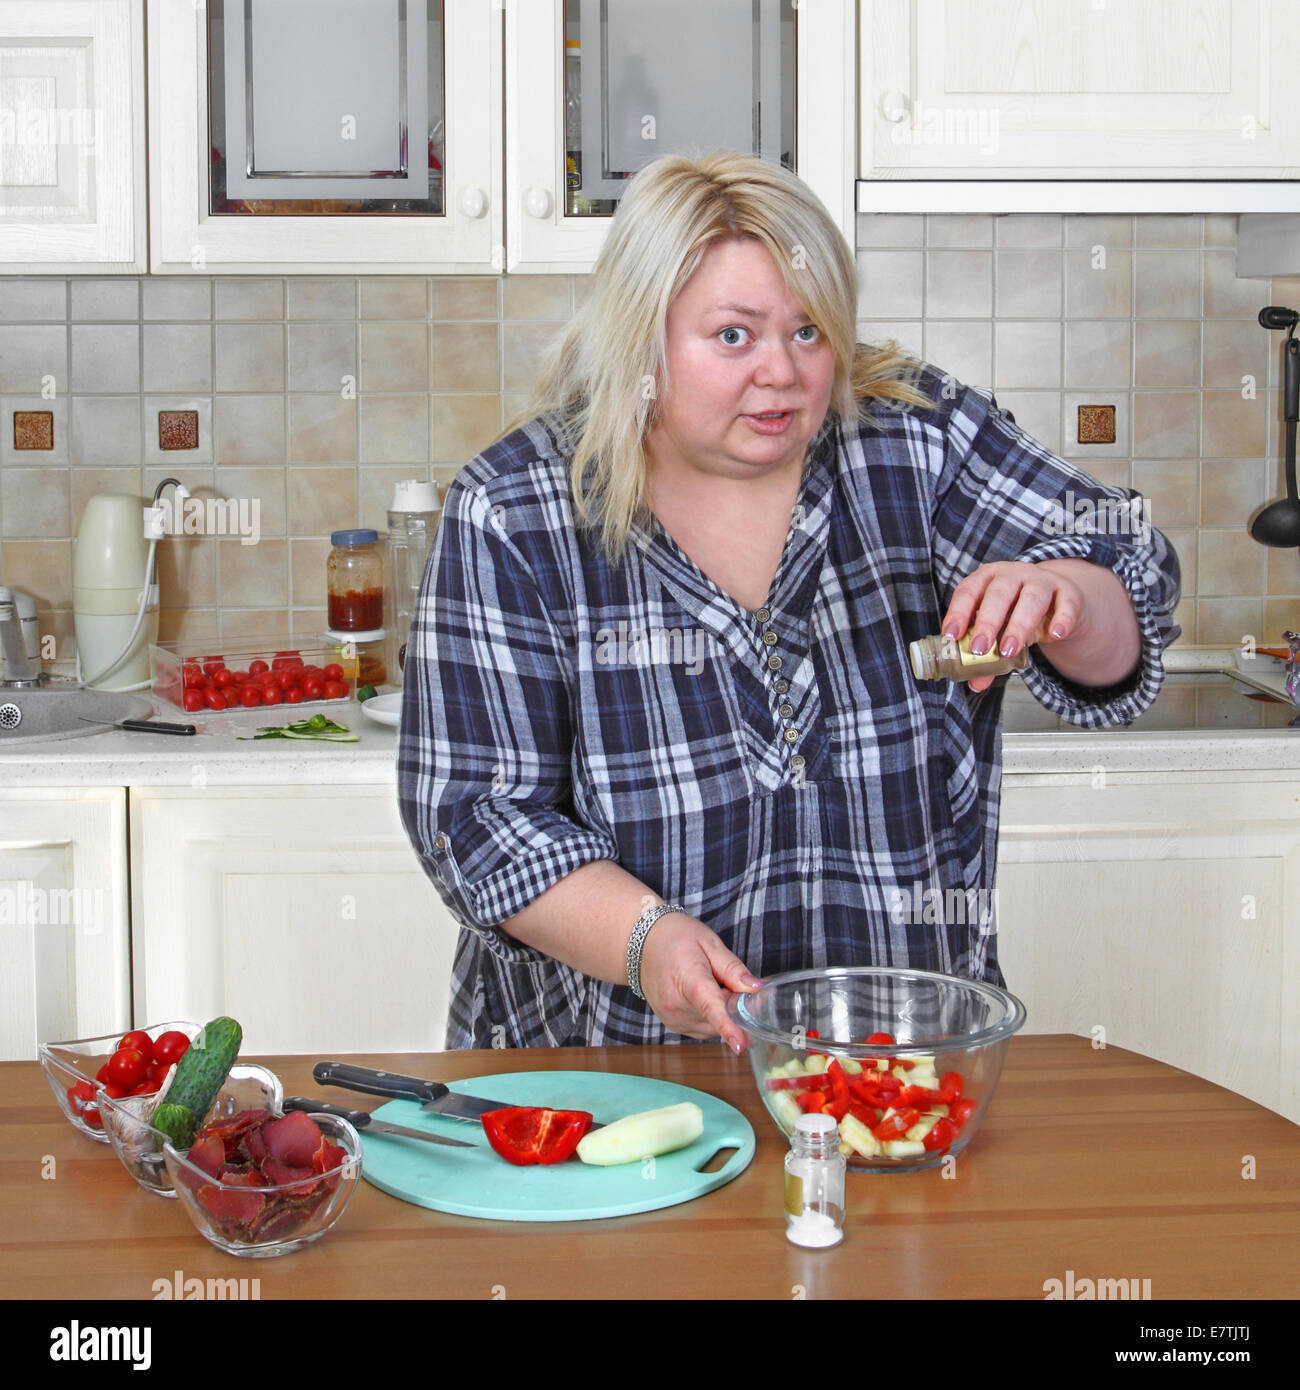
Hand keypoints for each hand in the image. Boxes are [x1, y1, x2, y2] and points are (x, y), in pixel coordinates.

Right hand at [637, 912, 762, 1052]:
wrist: (643, 944)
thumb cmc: (676, 938)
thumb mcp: (709, 943)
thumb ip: (733, 968)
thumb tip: (756, 988)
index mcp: (689, 979)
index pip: (710, 1007)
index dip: (728, 1027)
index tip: (740, 1045)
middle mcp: (677, 1005)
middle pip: (719, 1018)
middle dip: (731, 1004)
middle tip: (722, 978)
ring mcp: (672, 1018)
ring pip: (713, 1027)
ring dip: (719, 1011)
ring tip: (706, 983)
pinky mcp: (673, 1025)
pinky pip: (703, 1028)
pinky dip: (709, 1016)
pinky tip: (700, 995)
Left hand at [940, 560, 1085, 693]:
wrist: (1057, 599)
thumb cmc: (1017, 611)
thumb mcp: (999, 629)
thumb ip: (987, 654)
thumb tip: (975, 683)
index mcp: (987, 578)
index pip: (969, 590)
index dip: (958, 612)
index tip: (951, 635)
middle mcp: (1013, 574)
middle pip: (999, 593)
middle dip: (987, 621)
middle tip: (980, 648)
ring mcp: (1042, 580)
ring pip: (1032, 597)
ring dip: (1019, 624)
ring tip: (1009, 650)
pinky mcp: (1068, 592)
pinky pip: (1067, 603)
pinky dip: (1062, 619)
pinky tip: (1055, 635)